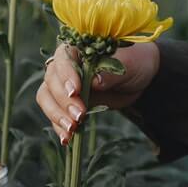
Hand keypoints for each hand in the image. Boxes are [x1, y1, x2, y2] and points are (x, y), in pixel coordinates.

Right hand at [35, 42, 159, 144]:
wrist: (140, 75)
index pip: (62, 59)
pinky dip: (59, 126)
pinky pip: (55, 114)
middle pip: (51, 81)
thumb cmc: (135, 62)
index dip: (66, 76)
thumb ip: (110, 72)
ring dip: (57, 115)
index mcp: (77, 48)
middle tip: (79, 116)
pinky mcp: (67, 101)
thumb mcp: (129, 64)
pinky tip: (67, 138)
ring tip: (72, 129)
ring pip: (47, 98)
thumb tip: (95, 81)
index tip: (75, 92)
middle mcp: (65, 65)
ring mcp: (64, 84)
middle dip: (63, 101)